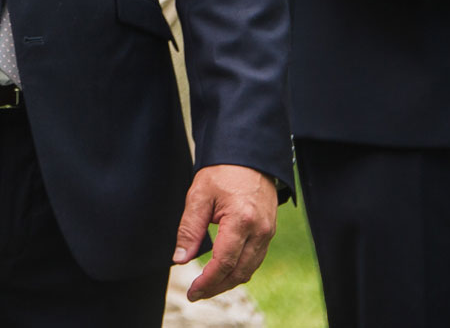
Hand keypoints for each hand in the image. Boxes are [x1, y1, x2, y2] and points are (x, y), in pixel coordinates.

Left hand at [172, 164, 276, 301]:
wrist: (249, 156)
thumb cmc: (222, 171)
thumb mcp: (199, 195)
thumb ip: (189, 228)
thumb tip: (180, 259)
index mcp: (241, 220)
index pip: (224, 262)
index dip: (207, 281)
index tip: (192, 291)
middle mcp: (260, 230)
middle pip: (239, 272)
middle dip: (217, 287)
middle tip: (196, 294)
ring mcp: (268, 233)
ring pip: (249, 269)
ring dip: (228, 282)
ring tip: (206, 287)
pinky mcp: (269, 232)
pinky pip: (255, 259)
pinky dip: (239, 270)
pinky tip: (223, 272)